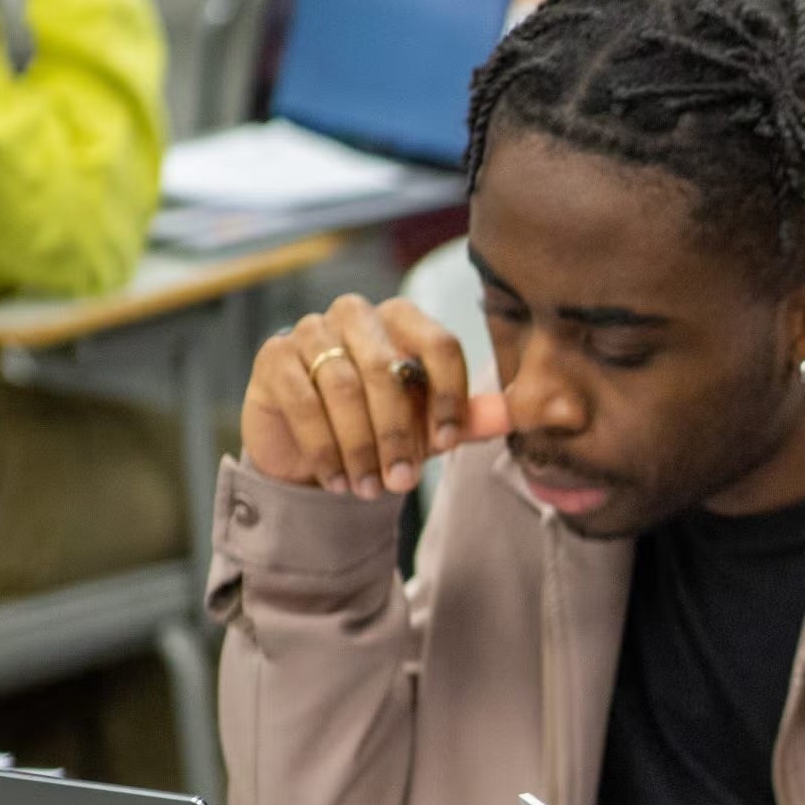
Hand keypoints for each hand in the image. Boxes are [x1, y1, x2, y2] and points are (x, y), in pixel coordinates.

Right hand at [243, 294, 505, 498]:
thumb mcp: (432, 427)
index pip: (439, 345)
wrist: (315, 453)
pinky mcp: (273, 356)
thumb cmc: (382, 430)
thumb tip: (531, 411)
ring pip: (344, 387)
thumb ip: (474, 417)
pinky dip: (323, 447)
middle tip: (404, 482)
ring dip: (361, 447)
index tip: (447, 445)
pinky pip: (303, 401)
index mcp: (404, 319)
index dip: (448, 397)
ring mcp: (310, 330)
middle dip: (400, 434)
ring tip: (370, 489)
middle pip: (389, 369)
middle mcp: (356, 314)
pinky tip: (336, 480)